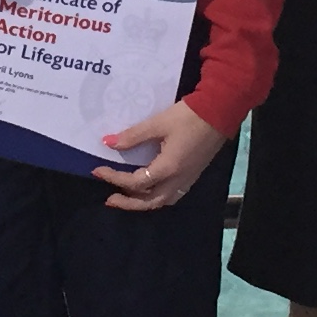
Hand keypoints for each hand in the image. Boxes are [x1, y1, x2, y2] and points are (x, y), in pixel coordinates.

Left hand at [93, 99, 227, 210]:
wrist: (219, 113)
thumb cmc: (189, 117)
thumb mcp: (158, 124)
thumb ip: (133, 136)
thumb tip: (108, 143)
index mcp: (168, 168)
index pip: (136, 182)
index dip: (114, 178)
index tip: (97, 171)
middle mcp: (178, 179)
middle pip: (149, 201)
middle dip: (128, 202)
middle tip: (109, 198)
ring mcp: (187, 179)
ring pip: (162, 201)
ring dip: (142, 202)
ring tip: (127, 197)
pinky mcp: (192, 175)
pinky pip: (172, 195)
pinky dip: (156, 197)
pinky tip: (149, 189)